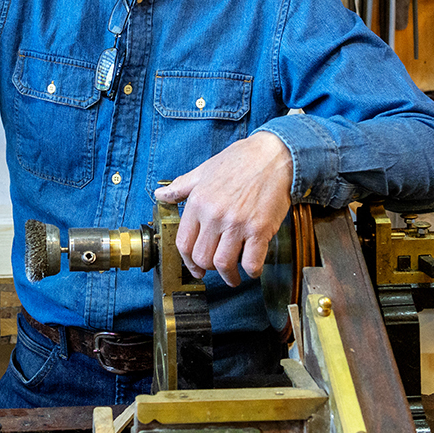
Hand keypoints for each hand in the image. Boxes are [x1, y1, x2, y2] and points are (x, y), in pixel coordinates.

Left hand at [152, 131, 293, 286]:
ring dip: (228, 276)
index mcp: (199, 202)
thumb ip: (180, 187)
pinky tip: (252, 268)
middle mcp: (215, 215)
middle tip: (215, 269)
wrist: (273, 156)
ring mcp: (238, 224)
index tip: (195, 267)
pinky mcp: (260, 229)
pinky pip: (251, 262)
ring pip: (224, 264)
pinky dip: (251, 271)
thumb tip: (160, 195)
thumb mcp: (204, 171)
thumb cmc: (240, 162)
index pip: (184, 243)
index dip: (187, 261)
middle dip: (208, 269)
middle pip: (202, 257)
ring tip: (233, 276)